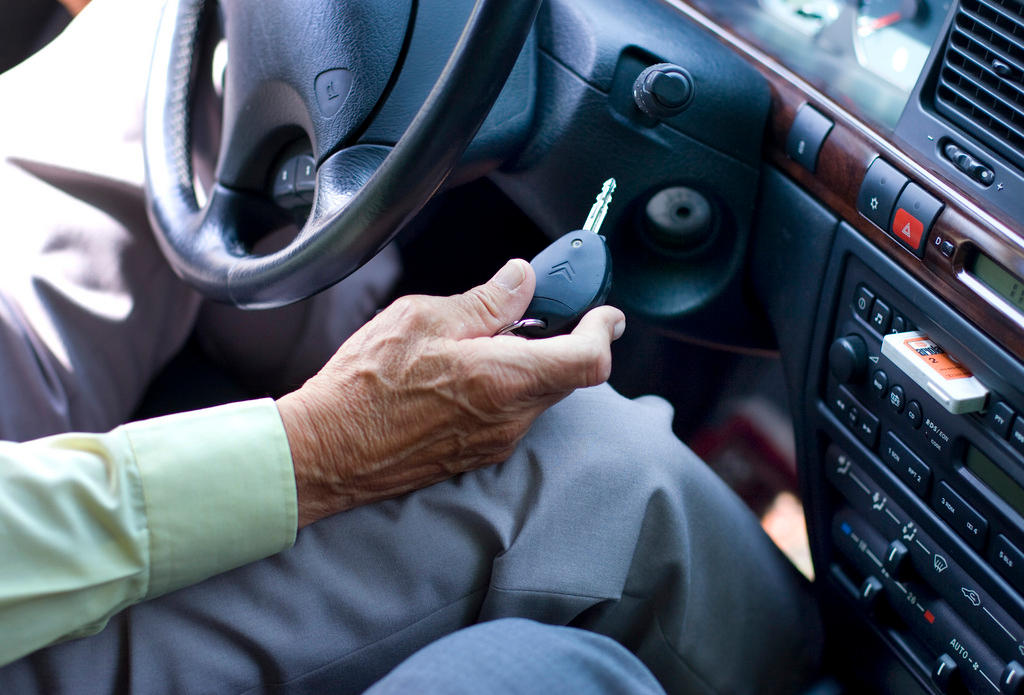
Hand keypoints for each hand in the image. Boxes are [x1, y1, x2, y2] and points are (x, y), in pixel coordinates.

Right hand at [277, 259, 624, 526]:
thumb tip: (521, 281)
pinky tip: (464, 374)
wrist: (324, 453)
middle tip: (534, 311)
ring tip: (481, 341)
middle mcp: (509, 419)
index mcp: (505, 379)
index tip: (604, 314)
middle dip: (561, 340)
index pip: (589, 360)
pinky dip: (506, 388)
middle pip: (565, 376)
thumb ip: (484, 302)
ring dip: (527, 365)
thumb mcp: (423, 319)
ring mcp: (493, 443)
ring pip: (536, 396)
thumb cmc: (365, 386)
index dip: (604, 331)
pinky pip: (510, 416)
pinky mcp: (474, 456)